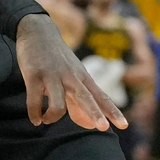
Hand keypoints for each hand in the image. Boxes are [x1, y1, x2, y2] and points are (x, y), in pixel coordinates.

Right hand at [15, 14, 127, 130]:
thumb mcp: (72, 76)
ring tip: (46, 120)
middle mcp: (70, 77)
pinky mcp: (34, 75)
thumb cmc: (57, 59)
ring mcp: (52, 76)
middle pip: (85, 97)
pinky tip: (35, 119)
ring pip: (58, 104)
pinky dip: (35, 114)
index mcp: (82, 77)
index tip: (124, 125)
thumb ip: (79, 101)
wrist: (38, 31)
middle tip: (103, 128)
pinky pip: (34, 101)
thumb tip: (88, 125)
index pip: (101, 96)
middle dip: (95, 113)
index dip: (112, 111)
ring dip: (52, 117)